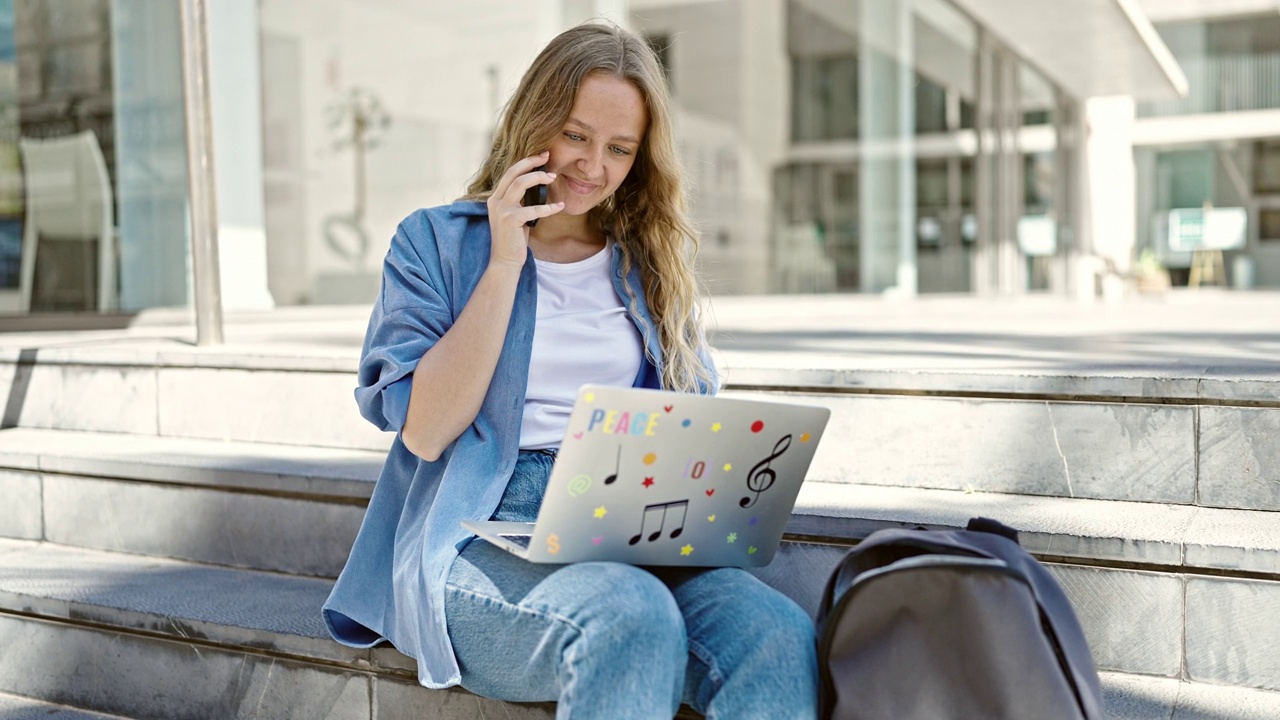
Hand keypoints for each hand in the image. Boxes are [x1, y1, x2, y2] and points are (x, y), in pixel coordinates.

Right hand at [486, 151, 562, 268]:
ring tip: (553, 177)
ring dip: (538, 178)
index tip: (541, 156)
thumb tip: (537, 186)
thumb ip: (520, 201)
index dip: (526, 162)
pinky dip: (548, 207)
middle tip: (547, 156)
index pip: (510, 173)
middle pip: (513, 172)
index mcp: (496, 198)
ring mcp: (501, 210)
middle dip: (531, 162)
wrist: (505, 261)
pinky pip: (532, 209)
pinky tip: (560, 206)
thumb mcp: (516, 215)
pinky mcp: (509, 220)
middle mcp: (495, 201)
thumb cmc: (514, 239)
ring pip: (519, 184)